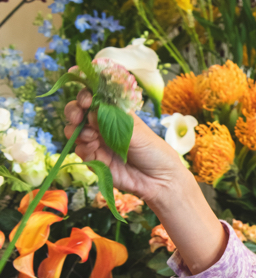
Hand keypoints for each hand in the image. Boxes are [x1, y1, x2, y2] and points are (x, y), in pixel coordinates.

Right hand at [64, 89, 187, 202]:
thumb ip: (113, 122)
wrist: (159, 179)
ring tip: (92, 136)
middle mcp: (103, 127)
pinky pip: (80, 151)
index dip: (86, 97)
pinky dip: (84, 148)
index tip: (86, 101)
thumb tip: (91, 111)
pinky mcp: (95, 160)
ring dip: (78, 131)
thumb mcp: (137, 132)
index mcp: (115, 115)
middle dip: (74, 112)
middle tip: (78, 117)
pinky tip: (94, 149)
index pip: (94, 100)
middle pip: (78, 114)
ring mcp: (98, 143)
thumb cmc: (154, 151)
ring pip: (75, 132)